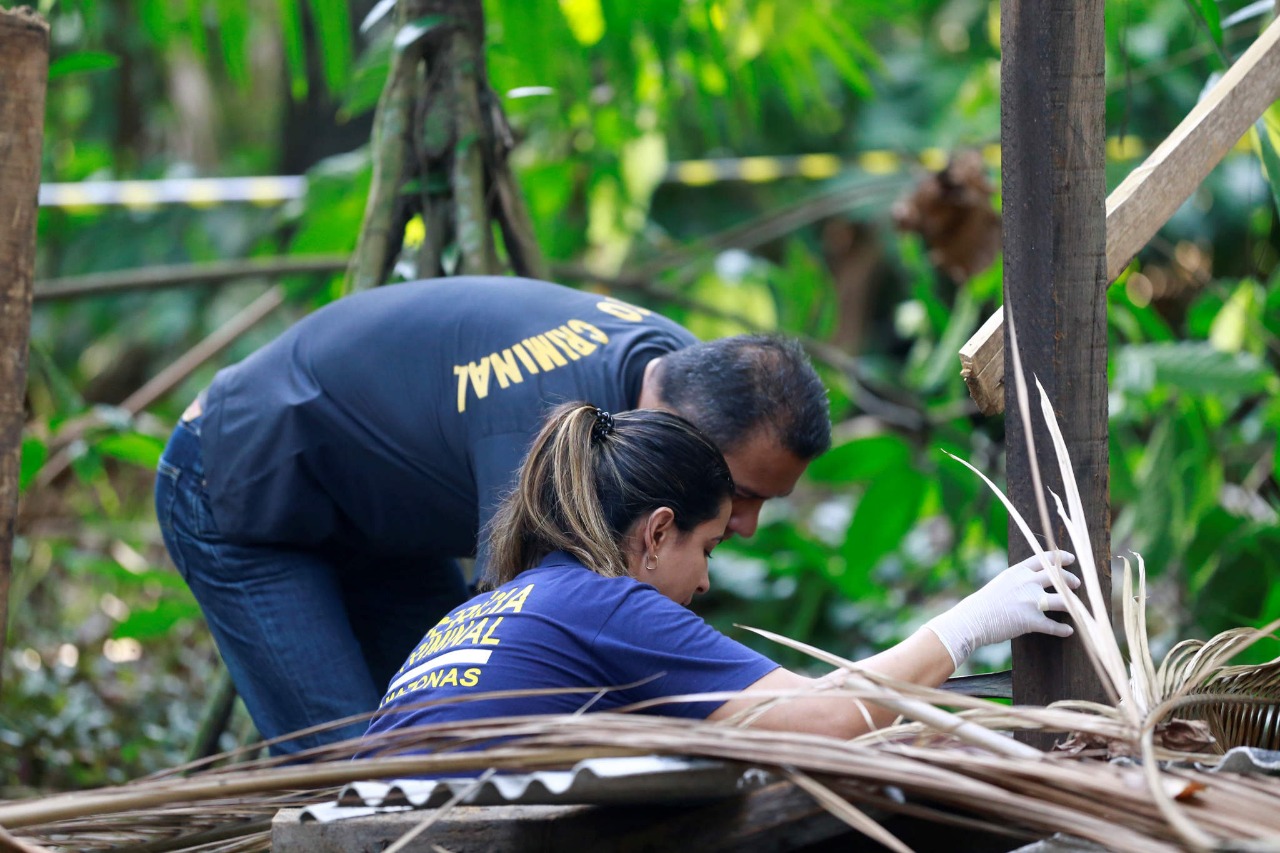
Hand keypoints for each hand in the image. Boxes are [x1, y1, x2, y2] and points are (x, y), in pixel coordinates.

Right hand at [923, 550, 1079, 667]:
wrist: (972, 619)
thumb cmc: (984, 603)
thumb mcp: (1001, 583)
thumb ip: (1018, 580)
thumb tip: (1031, 580)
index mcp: (1018, 571)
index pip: (1044, 559)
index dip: (1060, 558)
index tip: (1070, 559)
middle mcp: (1027, 583)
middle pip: (1058, 577)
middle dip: (1070, 579)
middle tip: (1076, 583)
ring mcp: (1030, 601)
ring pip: (1062, 600)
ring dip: (1073, 603)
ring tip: (1078, 607)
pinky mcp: (1031, 620)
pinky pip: (1053, 625)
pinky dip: (1062, 629)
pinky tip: (1068, 631)